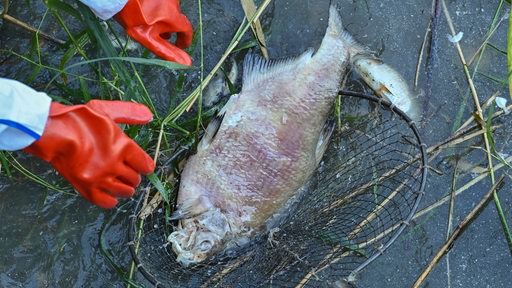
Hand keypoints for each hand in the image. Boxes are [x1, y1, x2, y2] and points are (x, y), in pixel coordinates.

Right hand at [24, 100, 155, 207]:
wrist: (51, 132)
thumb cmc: (76, 120)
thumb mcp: (105, 110)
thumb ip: (129, 113)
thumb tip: (148, 115)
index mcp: (123, 146)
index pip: (145, 164)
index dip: (145, 165)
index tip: (143, 166)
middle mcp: (114, 165)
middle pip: (135, 179)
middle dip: (134, 176)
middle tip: (128, 172)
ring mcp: (100, 178)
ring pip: (124, 192)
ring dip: (125, 188)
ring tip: (121, 183)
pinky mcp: (86, 188)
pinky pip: (107, 202)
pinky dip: (112, 200)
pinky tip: (110, 194)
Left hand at [114, 0, 192, 64]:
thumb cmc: (129, 15)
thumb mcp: (147, 37)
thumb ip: (167, 51)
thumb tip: (185, 63)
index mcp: (172, 16)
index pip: (187, 30)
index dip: (185, 40)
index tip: (180, 45)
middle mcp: (173, 3)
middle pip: (176, 20)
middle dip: (169, 28)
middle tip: (157, 34)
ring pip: (168, 10)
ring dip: (163, 18)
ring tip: (148, 21)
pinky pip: (163, 2)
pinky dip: (157, 8)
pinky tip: (146, 10)